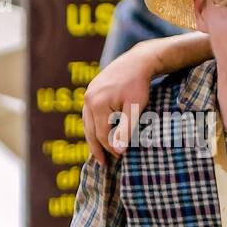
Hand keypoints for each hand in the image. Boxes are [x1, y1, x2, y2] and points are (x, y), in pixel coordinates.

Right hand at [83, 42, 157, 162]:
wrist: (137, 62)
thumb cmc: (139, 86)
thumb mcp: (135, 109)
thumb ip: (125, 130)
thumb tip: (118, 151)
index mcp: (98, 105)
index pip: (101, 135)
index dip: (110, 149)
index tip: (119, 159)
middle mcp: (89, 99)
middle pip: (90, 130)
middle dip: (97, 148)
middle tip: (103, 164)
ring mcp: (88, 94)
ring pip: (88, 122)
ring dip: (93, 138)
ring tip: (100, 152)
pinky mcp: (92, 90)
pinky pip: (90, 113)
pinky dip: (94, 125)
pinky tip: (100, 132)